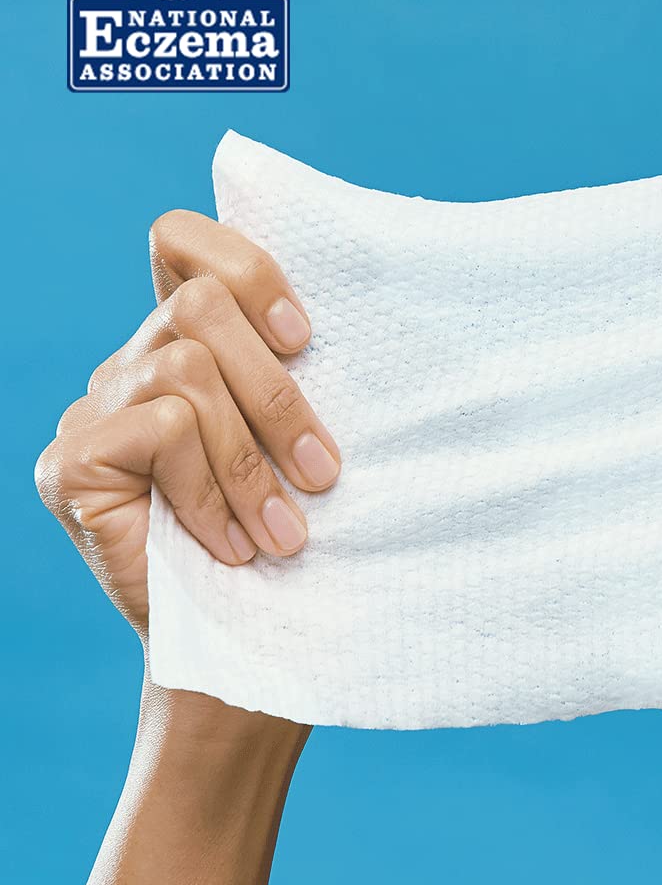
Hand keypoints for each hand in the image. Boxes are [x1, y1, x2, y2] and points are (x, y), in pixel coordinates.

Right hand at [35, 210, 340, 640]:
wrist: (240, 642)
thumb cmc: (289, 534)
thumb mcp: (303, 443)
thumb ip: (299, 376)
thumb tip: (369, 325)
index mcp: (188, 344)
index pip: (182, 241)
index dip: (246, 268)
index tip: (305, 340)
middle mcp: (133, 362)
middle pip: (200, 306)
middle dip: (278, 393)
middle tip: (324, 473)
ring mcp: (92, 408)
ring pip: (187, 370)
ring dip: (252, 461)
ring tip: (287, 532)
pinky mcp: (69, 460)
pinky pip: (161, 431)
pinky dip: (212, 493)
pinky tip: (235, 547)